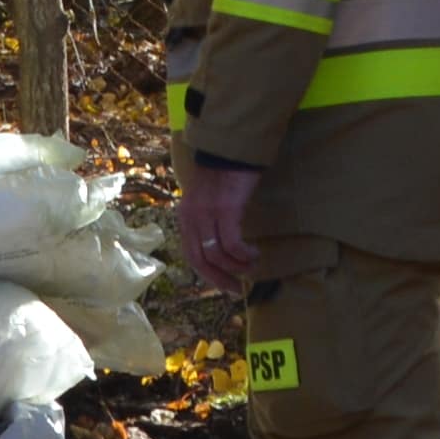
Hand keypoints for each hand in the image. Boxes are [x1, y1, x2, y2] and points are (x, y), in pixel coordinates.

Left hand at [169, 158, 264, 296]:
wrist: (232, 149)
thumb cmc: (224, 174)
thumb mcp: (207, 200)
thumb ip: (207, 221)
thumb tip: (220, 246)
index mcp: (186, 217)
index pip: (190, 255)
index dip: (207, 274)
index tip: (224, 284)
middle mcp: (192, 217)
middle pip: (200, 260)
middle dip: (219, 279)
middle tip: (236, 289)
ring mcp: (207, 214)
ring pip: (216, 255)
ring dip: (236, 267)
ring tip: (251, 265)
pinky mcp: (226, 209)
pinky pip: (232, 243)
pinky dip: (243, 254)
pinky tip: (253, 253)